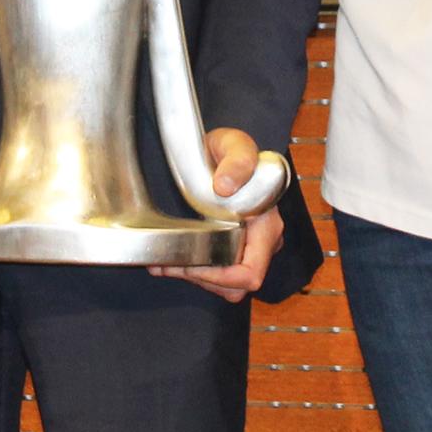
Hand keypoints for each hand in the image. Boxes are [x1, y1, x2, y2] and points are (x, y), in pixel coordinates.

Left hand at [148, 128, 283, 302]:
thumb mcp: (234, 145)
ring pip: (225, 286)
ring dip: (194, 278)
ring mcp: (250, 247)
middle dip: (200, 279)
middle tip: (169, 263)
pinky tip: (170, 260)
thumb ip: (236, 160)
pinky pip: (218, 276)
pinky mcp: (235, 249)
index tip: (191, 265)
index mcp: (267, 225)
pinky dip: (194, 273)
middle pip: (234, 286)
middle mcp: (262, 242)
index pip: (250, 273)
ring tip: (164, 262)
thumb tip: (226, 186)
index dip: (219, 278)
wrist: (224, 152)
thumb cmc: (231, 148)